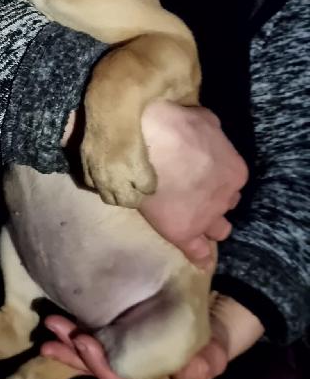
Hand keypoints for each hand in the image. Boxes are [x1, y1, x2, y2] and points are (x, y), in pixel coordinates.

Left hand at [41, 294, 263, 378]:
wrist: (211, 320)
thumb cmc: (212, 336)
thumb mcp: (216, 350)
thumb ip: (208, 361)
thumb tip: (191, 373)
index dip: (100, 365)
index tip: (85, 340)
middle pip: (99, 371)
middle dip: (74, 353)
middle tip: (56, 327)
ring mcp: (123, 362)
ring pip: (91, 360)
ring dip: (67, 344)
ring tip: (49, 325)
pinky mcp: (116, 344)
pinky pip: (92, 345)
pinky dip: (72, 338)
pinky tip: (54, 328)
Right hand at [64, 102, 247, 264]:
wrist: (143, 142)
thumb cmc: (171, 124)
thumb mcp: (201, 117)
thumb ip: (210, 131)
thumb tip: (206, 134)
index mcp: (234, 170)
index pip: (231, 181)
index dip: (215, 179)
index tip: (200, 174)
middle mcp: (226, 197)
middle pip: (226, 204)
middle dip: (213, 200)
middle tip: (192, 193)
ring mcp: (206, 217)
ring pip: (218, 229)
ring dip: (208, 225)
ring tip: (191, 219)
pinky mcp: (182, 231)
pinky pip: (197, 252)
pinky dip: (199, 256)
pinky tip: (200, 261)